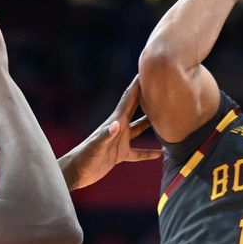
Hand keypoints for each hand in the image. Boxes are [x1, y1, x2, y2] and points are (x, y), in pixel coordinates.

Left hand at [59, 76, 159, 190]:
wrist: (76, 172)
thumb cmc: (84, 158)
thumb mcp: (96, 147)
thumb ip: (106, 135)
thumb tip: (117, 125)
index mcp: (115, 121)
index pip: (129, 99)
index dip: (138, 85)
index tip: (147, 71)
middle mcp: (119, 128)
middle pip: (136, 109)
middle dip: (146, 97)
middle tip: (160, 85)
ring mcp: (120, 140)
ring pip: (139, 129)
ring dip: (151, 123)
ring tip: (166, 116)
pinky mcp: (120, 154)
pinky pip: (138, 152)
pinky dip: (148, 153)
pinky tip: (160, 154)